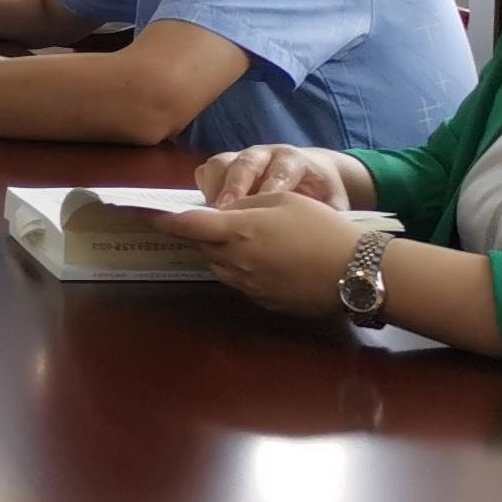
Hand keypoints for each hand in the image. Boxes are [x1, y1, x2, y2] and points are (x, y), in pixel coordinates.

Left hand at [150, 190, 367, 315]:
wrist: (356, 271)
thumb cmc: (322, 227)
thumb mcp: (283, 200)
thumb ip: (247, 204)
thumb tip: (226, 211)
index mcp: (237, 231)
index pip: (188, 226)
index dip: (164, 220)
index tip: (144, 215)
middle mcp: (235, 261)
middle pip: (204, 247)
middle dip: (207, 235)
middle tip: (223, 222)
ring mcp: (248, 286)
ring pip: (221, 266)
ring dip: (225, 253)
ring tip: (255, 241)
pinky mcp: (263, 302)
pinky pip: (242, 281)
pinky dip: (246, 269)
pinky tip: (274, 262)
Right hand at [198, 144, 360, 207]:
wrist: (316, 172)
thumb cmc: (322, 192)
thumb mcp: (334, 203)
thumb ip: (328, 214)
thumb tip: (322, 234)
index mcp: (293, 160)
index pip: (279, 171)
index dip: (268, 189)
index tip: (260, 210)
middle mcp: (265, 154)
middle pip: (245, 164)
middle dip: (234, 187)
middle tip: (226, 211)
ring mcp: (243, 157)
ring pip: (221, 163)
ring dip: (214, 188)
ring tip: (213, 215)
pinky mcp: (227, 164)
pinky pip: (208, 170)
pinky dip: (205, 188)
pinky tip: (207, 211)